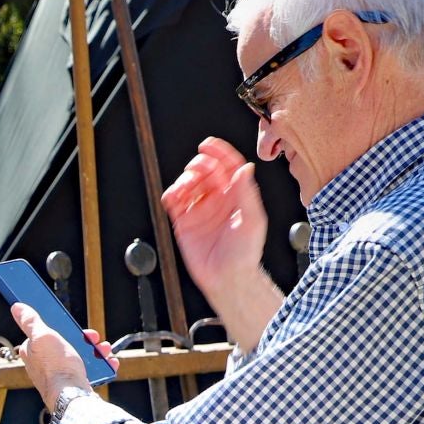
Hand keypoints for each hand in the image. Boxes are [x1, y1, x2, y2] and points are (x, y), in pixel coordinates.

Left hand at [11, 304, 114, 409]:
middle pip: (66, 344)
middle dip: (84, 339)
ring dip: (96, 351)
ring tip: (104, 350)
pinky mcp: (73, 385)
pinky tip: (108, 362)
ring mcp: (60, 375)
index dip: (62, 328)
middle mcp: (44, 365)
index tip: (74, 326)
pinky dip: (101, 366)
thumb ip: (30, 321)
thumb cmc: (56, 367)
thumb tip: (17, 307)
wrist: (72, 396)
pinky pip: (89, 371)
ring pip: (80, 357)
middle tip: (94, 337)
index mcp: (33, 352)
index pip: (45, 334)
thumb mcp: (42, 336)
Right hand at [161, 138, 282, 349]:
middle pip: (205, 171)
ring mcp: (200, 209)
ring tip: (183, 188)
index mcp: (236, 195)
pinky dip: (170, 194)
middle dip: (198, 165)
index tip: (209, 145)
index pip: (227, 166)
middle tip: (196, 170)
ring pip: (188, 183)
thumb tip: (245, 168)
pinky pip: (174, 202)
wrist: (229, 278)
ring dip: (183, 180)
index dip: (219, 153)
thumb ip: (247, 193)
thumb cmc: (245, 254)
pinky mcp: (184, 222)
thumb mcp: (253, 220)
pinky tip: (173, 196)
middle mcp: (217, 199)